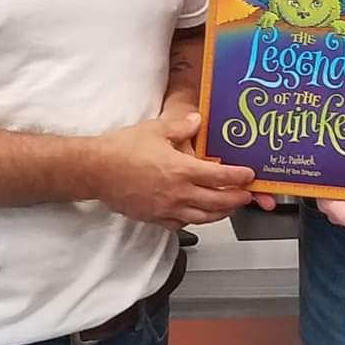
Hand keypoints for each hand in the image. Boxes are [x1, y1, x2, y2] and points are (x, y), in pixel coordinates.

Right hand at [95, 106, 254, 226]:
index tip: (249, 176)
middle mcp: (178, 193)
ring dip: (221, 214)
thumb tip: (197, 121)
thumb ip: (181, 126)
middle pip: (218, 202)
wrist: (95, 170)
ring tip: (229, 208)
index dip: (239, 178)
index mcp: (181, 170)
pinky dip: (195, 220)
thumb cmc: (121, 150)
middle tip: (246, 195)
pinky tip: (197, 214)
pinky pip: (182, 224)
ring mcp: (167, 209)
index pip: (221, 177)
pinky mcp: (155, 218)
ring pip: (203, 217)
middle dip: (237, 200)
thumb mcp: (155, 129)